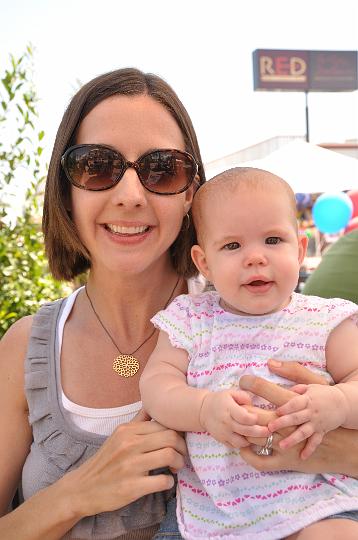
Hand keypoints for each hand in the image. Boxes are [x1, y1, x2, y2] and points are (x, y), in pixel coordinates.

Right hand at [65, 414, 186, 517]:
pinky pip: (162, 481)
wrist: (82, 488)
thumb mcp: (118, 436)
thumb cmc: (105, 461)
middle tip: (180, 456)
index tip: (177, 442)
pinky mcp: (131, 487)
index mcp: (128, 430)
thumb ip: (138, 421)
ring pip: (169, 455)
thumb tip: (153, 404)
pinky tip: (165, 483)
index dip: (177, 433)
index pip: (164, 424)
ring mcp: (130, 466)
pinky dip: (169, 482)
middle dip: (182, 447)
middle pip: (170, 437)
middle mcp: (129, 445)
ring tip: (174, 468)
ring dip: (178, 463)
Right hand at [199, 389, 269, 447]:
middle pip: (245, 430)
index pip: (243, 417)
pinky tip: (250, 440)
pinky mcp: (222, 440)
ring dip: (251, 440)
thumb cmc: (221, 400)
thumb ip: (244, 396)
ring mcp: (223, 433)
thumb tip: (253, 405)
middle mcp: (226, 422)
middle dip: (259, 432)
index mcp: (228, 408)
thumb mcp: (231, 393)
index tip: (260, 418)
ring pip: (240, 442)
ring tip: (260, 436)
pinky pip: (235, 446)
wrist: (203, 410)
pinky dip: (243, 445)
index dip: (254, 419)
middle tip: (269, 431)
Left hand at [268, 384, 348, 458]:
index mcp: (307, 400)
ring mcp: (316, 423)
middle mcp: (311, 412)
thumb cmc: (322, 394)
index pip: (295, 404)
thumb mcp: (310, 387)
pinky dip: (309, 449)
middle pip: (296, 418)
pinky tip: (302, 457)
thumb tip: (282, 390)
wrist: (343, 403)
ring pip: (304, 432)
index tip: (276, 412)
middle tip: (270, 428)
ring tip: (281, 446)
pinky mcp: (321, 432)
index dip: (286, 408)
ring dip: (292, 439)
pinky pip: (315, 442)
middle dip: (283, 423)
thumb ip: (296, 389)